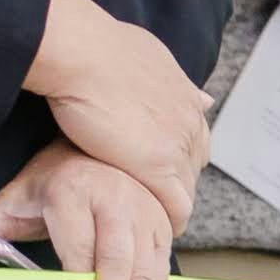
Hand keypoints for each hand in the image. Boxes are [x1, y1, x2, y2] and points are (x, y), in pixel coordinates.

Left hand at [0, 146, 177, 279]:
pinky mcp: (165, 227)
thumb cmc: (51, 181)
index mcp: (73, 191)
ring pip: (146, 275)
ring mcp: (146, 213)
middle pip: (119, 266)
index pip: (79, 251)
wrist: (96, 146)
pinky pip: (160, 275)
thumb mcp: (11, 202)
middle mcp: (116, 199)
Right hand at [25, 0, 204, 226]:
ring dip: (170, 204)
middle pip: (194, 165)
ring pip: (186, 189)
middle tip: (151, 198)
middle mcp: (189, 120)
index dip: (177, 156)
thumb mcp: (146, 55)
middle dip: (176, 181)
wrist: (82, 53)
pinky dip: (168, 221)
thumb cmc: (97, 48)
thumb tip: (198, 95)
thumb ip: (169, 79)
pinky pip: (176, 207)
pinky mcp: (159, 168)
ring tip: (150, 220)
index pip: (196, 138)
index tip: (157, 170)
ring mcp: (178, 145)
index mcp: (185, 96)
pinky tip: (153, 230)